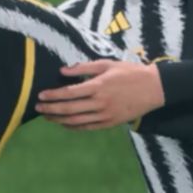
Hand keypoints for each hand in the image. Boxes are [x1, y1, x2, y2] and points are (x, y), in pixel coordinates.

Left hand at [35, 61, 163, 129]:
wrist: (153, 88)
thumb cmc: (129, 72)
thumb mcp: (107, 64)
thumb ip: (84, 68)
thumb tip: (62, 71)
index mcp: (98, 86)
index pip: (69, 93)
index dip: (53, 95)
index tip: (41, 95)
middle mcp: (100, 103)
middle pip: (69, 109)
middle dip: (51, 109)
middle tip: (38, 108)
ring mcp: (105, 115)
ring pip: (76, 121)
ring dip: (59, 119)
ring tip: (47, 117)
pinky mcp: (110, 123)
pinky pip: (87, 127)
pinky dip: (73, 126)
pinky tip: (64, 123)